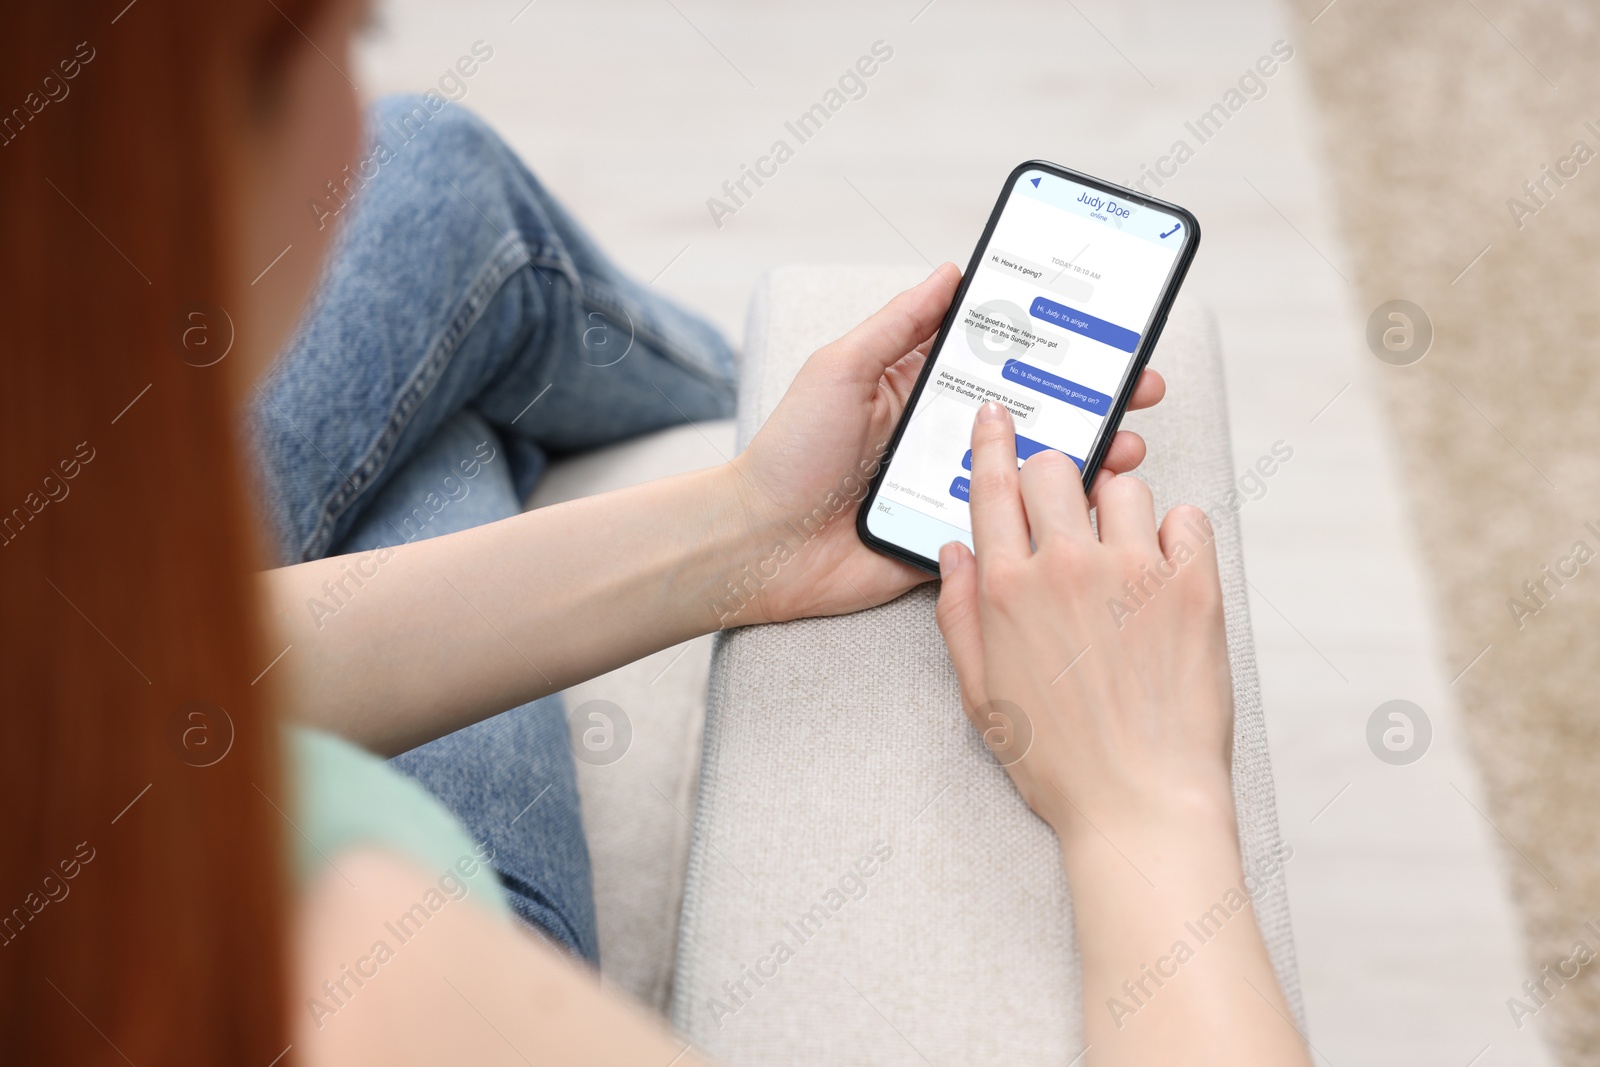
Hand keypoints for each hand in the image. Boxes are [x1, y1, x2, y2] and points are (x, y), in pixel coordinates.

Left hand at [726, 264, 1165, 626]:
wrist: (757, 545)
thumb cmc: (789, 452)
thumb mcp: (840, 370)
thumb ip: (897, 326)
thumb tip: (951, 271)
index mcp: (922, 388)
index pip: (1001, 356)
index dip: (1053, 342)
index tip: (1105, 326)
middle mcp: (945, 435)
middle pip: (1034, 410)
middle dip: (1093, 397)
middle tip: (1143, 386)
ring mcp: (953, 488)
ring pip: (1034, 469)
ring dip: (1088, 455)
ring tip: (1128, 444)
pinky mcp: (954, 538)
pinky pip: (1012, 526)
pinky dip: (1054, 515)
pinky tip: (1091, 502)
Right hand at [933, 400, 1234, 845]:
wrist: (1140, 804)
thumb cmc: (1061, 763)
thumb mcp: (981, 695)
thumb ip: (960, 615)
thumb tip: (957, 553)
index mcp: (1006, 590)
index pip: (993, 488)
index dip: (992, 443)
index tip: (998, 417)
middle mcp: (1065, 567)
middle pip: (1056, 470)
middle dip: (1057, 478)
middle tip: (1068, 510)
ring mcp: (1132, 572)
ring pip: (1123, 486)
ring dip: (1118, 509)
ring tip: (1122, 555)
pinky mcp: (1192, 586)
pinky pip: (1187, 519)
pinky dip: (1177, 533)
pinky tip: (1165, 571)